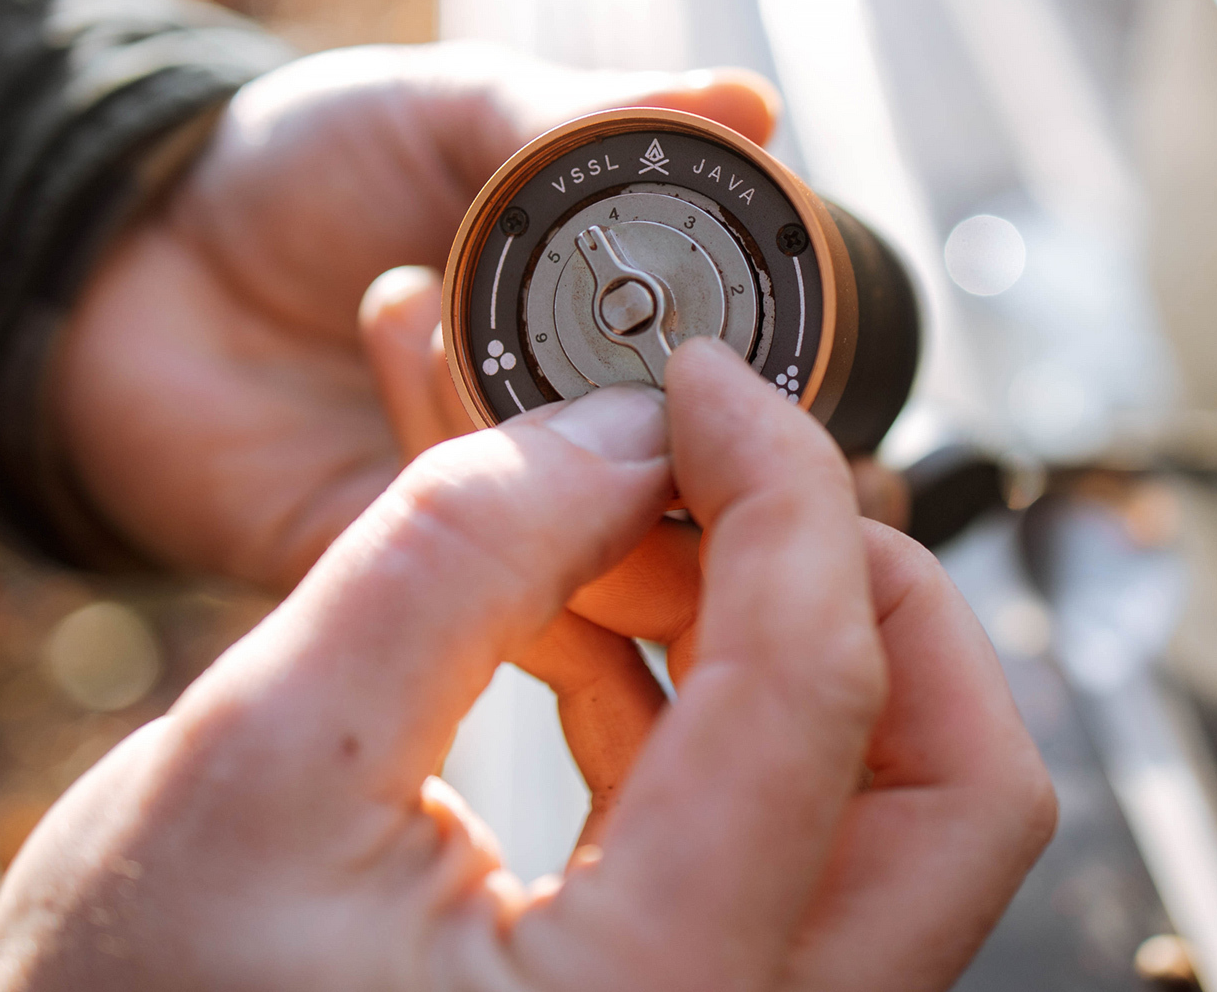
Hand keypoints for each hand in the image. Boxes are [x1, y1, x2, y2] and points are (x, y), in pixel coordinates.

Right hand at [0, 342, 1053, 991]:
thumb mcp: (258, 753)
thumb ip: (458, 549)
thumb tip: (624, 426)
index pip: (818, 690)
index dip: (777, 481)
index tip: (704, 382)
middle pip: (959, 785)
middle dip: (855, 578)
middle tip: (719, 469)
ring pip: (893, 806)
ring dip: (776, 627)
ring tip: (621, 535)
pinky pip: (789, 835)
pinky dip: (717, 703)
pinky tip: (598, 625)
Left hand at [55, 41, 775, 588]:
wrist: (132, 257)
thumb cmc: (305, 164)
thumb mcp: (450, 107)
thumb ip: (590, 122)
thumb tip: (750, 104)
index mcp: (621, 334)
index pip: (743, 403)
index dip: (751, 386)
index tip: (715, 332)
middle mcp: (581, 439)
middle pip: (689, 503)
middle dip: (644, 420)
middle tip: (539, 310)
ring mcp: (499, 520)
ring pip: (591, 549)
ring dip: (505, 403)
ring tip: (402, 286)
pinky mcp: (405, 583)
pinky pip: (468, 584)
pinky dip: (441, 458)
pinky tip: (384, 324)